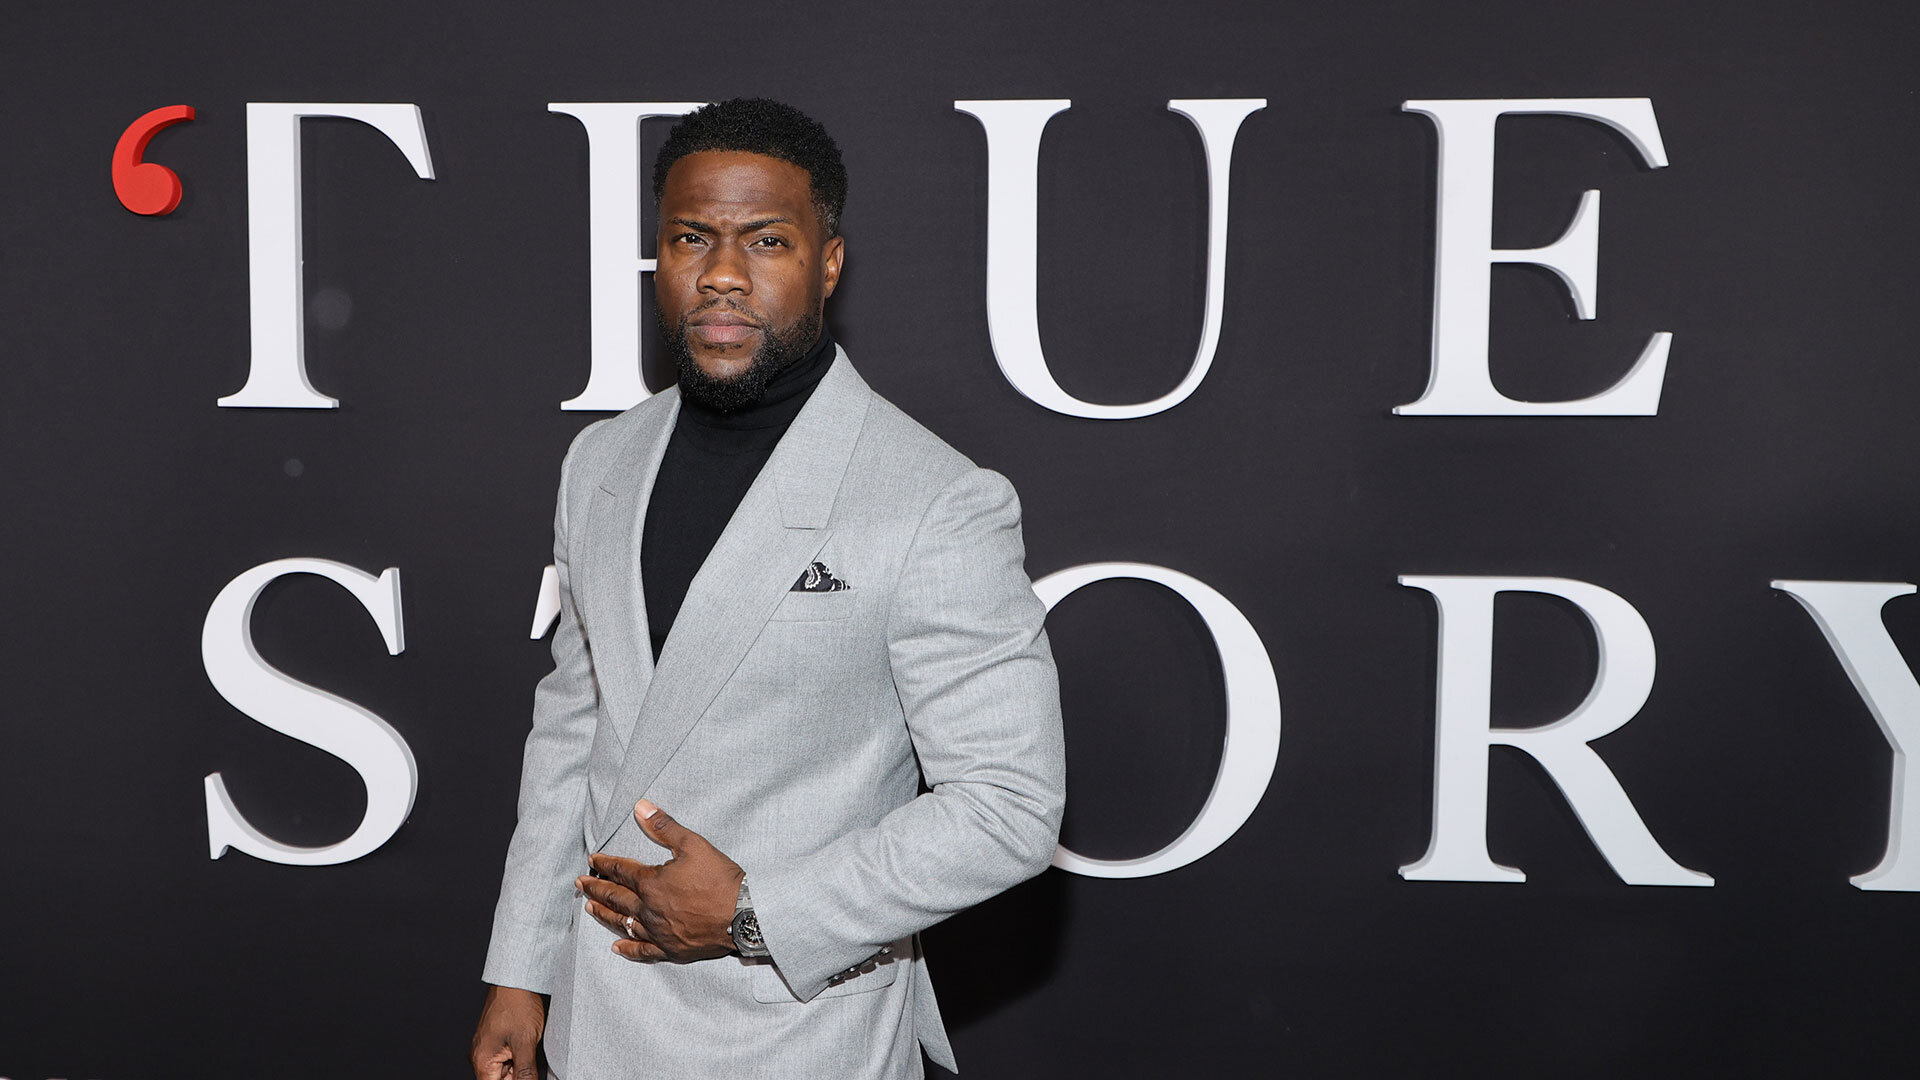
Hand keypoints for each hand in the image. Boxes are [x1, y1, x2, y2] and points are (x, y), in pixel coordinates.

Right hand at [469, 984, 544, 1079]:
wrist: (517, 980)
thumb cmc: (517, 1004)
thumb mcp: (525, 1042)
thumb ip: (525, 1071)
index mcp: (482, 1061)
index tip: (525, 1076)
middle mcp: (480, 1056)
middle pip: (500, 1079)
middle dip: (517, 1074)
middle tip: (527, 1055)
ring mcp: (487, 1047)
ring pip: (505, 1069)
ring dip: (519, 1065)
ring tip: (527, 1046)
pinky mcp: (496, 1040)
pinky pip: (506, 1057)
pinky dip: (518, 1055)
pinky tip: (526, 1043)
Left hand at [577, 799, 745, 962]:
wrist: (744, 915)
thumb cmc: (720, 878)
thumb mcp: (693, 844)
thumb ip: (663, 826)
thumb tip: (640, 807)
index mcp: (651, 883)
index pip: (621, 871)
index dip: (605, 864)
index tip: (592, 860)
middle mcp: (649, 910)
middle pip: (616, 897)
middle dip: (596, 888)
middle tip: (580, 884)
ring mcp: (658, 932)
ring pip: (623, 924)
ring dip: (605, 915)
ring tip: (590, 909)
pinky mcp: (671, 949)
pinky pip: (643, 951)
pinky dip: (629, 949)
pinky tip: (617, 948)